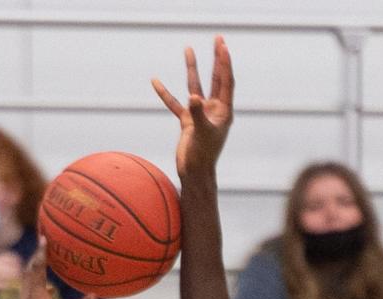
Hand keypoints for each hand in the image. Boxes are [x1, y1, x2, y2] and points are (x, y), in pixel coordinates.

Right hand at [153, 35, 234, 178]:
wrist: (194, 174)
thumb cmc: (203, 157)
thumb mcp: (201, 133)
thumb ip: (197, 113)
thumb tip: (193, 97)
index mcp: (223, 112)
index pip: (226, 82)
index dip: (224, 63)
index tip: (222, 46)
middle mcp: (213, 110)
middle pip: (215, 79)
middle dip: (216, 59)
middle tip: (217, 39)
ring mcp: (200, 114)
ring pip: (195, 86)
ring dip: (192, 68)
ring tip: (188, 49)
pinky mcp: (187, 122)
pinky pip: (175, 103)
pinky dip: (165, 94)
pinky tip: (155, 81)